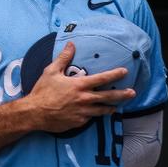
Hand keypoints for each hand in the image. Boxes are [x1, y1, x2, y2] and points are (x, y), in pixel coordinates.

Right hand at [20, 42, 135, 132]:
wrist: (35, 112)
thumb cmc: (42, 91)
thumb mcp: (51, 71)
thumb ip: (63, 58)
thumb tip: (71, 44)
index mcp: (79, 85)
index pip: (102, 79)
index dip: (115, 74)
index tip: (124, 71)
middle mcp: (85, 99)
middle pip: (109, 97)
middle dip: (123, 94)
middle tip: (132, 92)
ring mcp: (83, 112)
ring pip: (103, 110)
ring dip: (111, 107)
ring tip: (117, 106)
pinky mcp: (80, 122)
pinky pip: (91, 118)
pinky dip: (94, 114)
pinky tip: (95, 113)